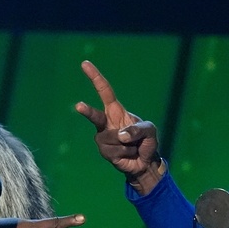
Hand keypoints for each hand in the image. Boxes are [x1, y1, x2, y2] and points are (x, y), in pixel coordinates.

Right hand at [75, 60, 163, 194]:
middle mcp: (107, 122)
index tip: (85, 64)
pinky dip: (126, 153)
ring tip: (132, 147)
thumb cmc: (147, 142)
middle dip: (87, 111)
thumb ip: (138, 129)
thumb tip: (120, 135)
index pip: (105, 91)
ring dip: (127, 144)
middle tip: (79, 106)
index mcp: (117, 111)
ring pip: (112, 139)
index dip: (95, 77)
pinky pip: (115, 151)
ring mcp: (103, 138)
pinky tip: (128, 154)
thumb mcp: (149, 130)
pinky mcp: (104, 152)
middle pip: (95, 116)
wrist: (145, 163)